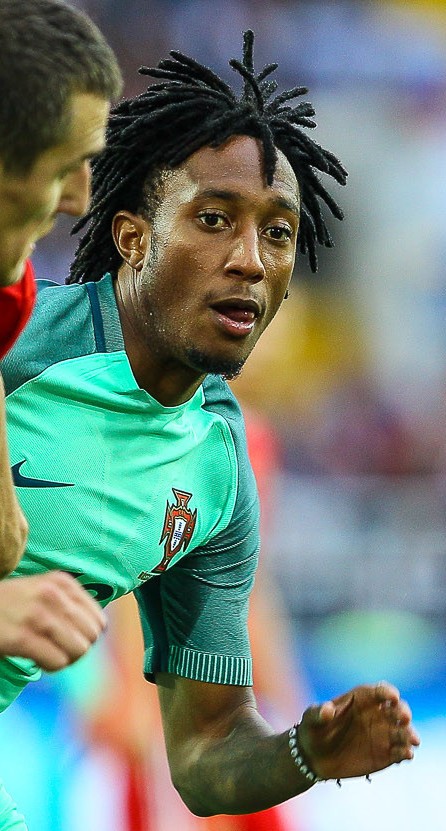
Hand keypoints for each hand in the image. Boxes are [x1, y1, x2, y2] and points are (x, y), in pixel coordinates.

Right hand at [0, 571, 105, 670]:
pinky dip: (51, 666)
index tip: (70, 639)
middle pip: (91, 636)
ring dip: (66, 659)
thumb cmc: (12, 605)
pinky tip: (37, 659)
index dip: (87, 636)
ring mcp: (37, 615)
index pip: (98, 619)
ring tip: (49, 653)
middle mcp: (53, 594)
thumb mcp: (43, 591)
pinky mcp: (22, 637)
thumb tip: (100, 629)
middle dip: (79, 649)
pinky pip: (57, 661)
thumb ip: (70, 603)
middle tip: (59, 650)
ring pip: (78, 649)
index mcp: (61, 582)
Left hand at [298, 681, 419, 780]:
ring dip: (409, 733)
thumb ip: (318, 712)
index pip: (380, 691)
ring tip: (412, 740)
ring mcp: (382, 735)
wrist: (313, 757)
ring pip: (402, 731)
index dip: (388, 692)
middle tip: (404, 718)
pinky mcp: (384, 755)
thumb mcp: (311, 719)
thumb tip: (327, 709)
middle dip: (403, 711)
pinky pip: (400, 752)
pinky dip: (406, 752)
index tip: (392, 697)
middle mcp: (376, 714)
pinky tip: (407, 755)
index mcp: (361, 699)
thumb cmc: (313, 730)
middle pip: (397, 709)